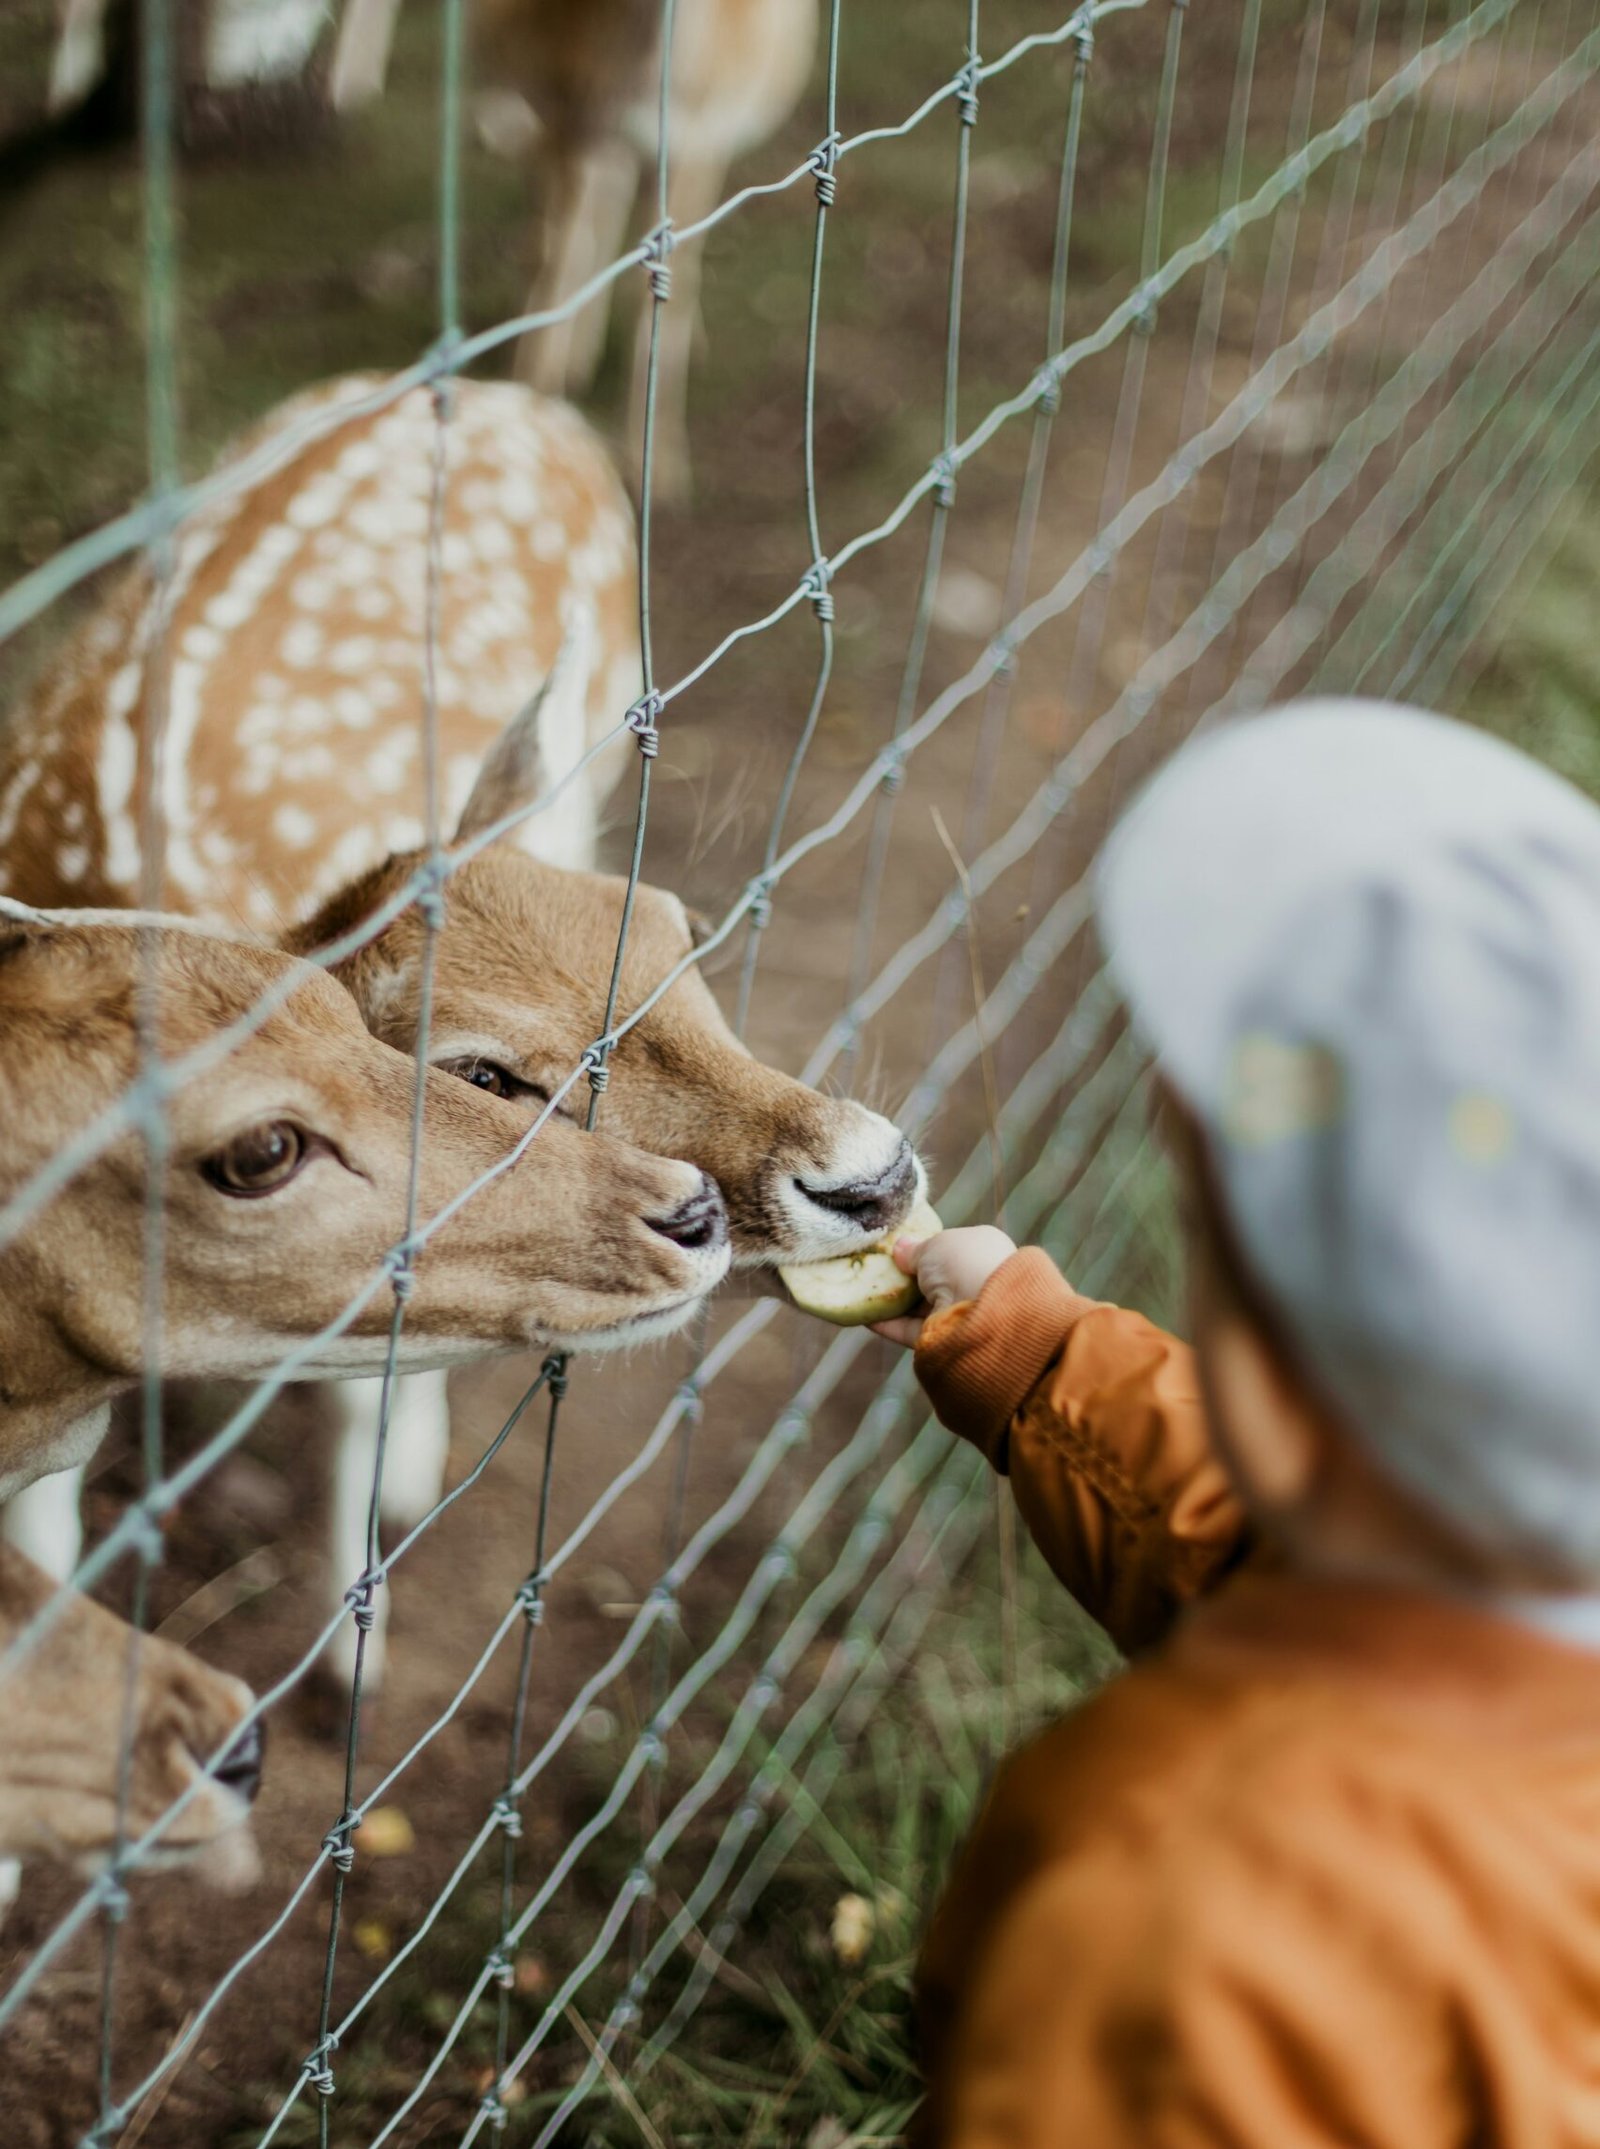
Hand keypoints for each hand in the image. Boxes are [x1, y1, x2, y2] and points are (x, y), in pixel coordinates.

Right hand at [871, 1225, 1017, 1347]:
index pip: (950, 1250)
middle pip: (932, 1280)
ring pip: (919, 1306)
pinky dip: (888, 1323)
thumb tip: (900, 1248)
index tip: (896, 1250)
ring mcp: (959, 1313)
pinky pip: (910, 1329)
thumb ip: (915, 1249)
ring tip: (859, 1290)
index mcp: (982, 1252)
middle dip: (904, 1277)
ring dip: (891, 1300)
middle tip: (872, 1268)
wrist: (985, 1312)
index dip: (924, 1249)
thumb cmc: (964, 1263)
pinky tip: (863, 1314)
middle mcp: (974, 1282)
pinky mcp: (944, 1340)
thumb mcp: (934, 1244)